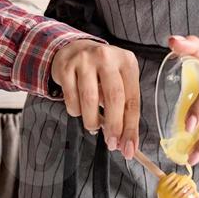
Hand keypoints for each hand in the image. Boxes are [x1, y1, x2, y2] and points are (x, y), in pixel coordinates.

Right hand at [49, 40, 140, 161]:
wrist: (74, 49)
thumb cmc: (101, 72)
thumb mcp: (118, 81)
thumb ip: (123, 109)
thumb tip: (126, 143)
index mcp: (126, 61)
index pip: (132, 99)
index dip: (131, 127)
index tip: (129, 147)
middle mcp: (107, 56)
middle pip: (114, 97)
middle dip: (114, 126)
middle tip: (111, 143)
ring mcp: (85, 60)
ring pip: (90, 100)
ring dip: (92, 121)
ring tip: (93, 125)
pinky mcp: (66, 67)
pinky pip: (71, 100)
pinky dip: (76, 112)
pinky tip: (80, 109)